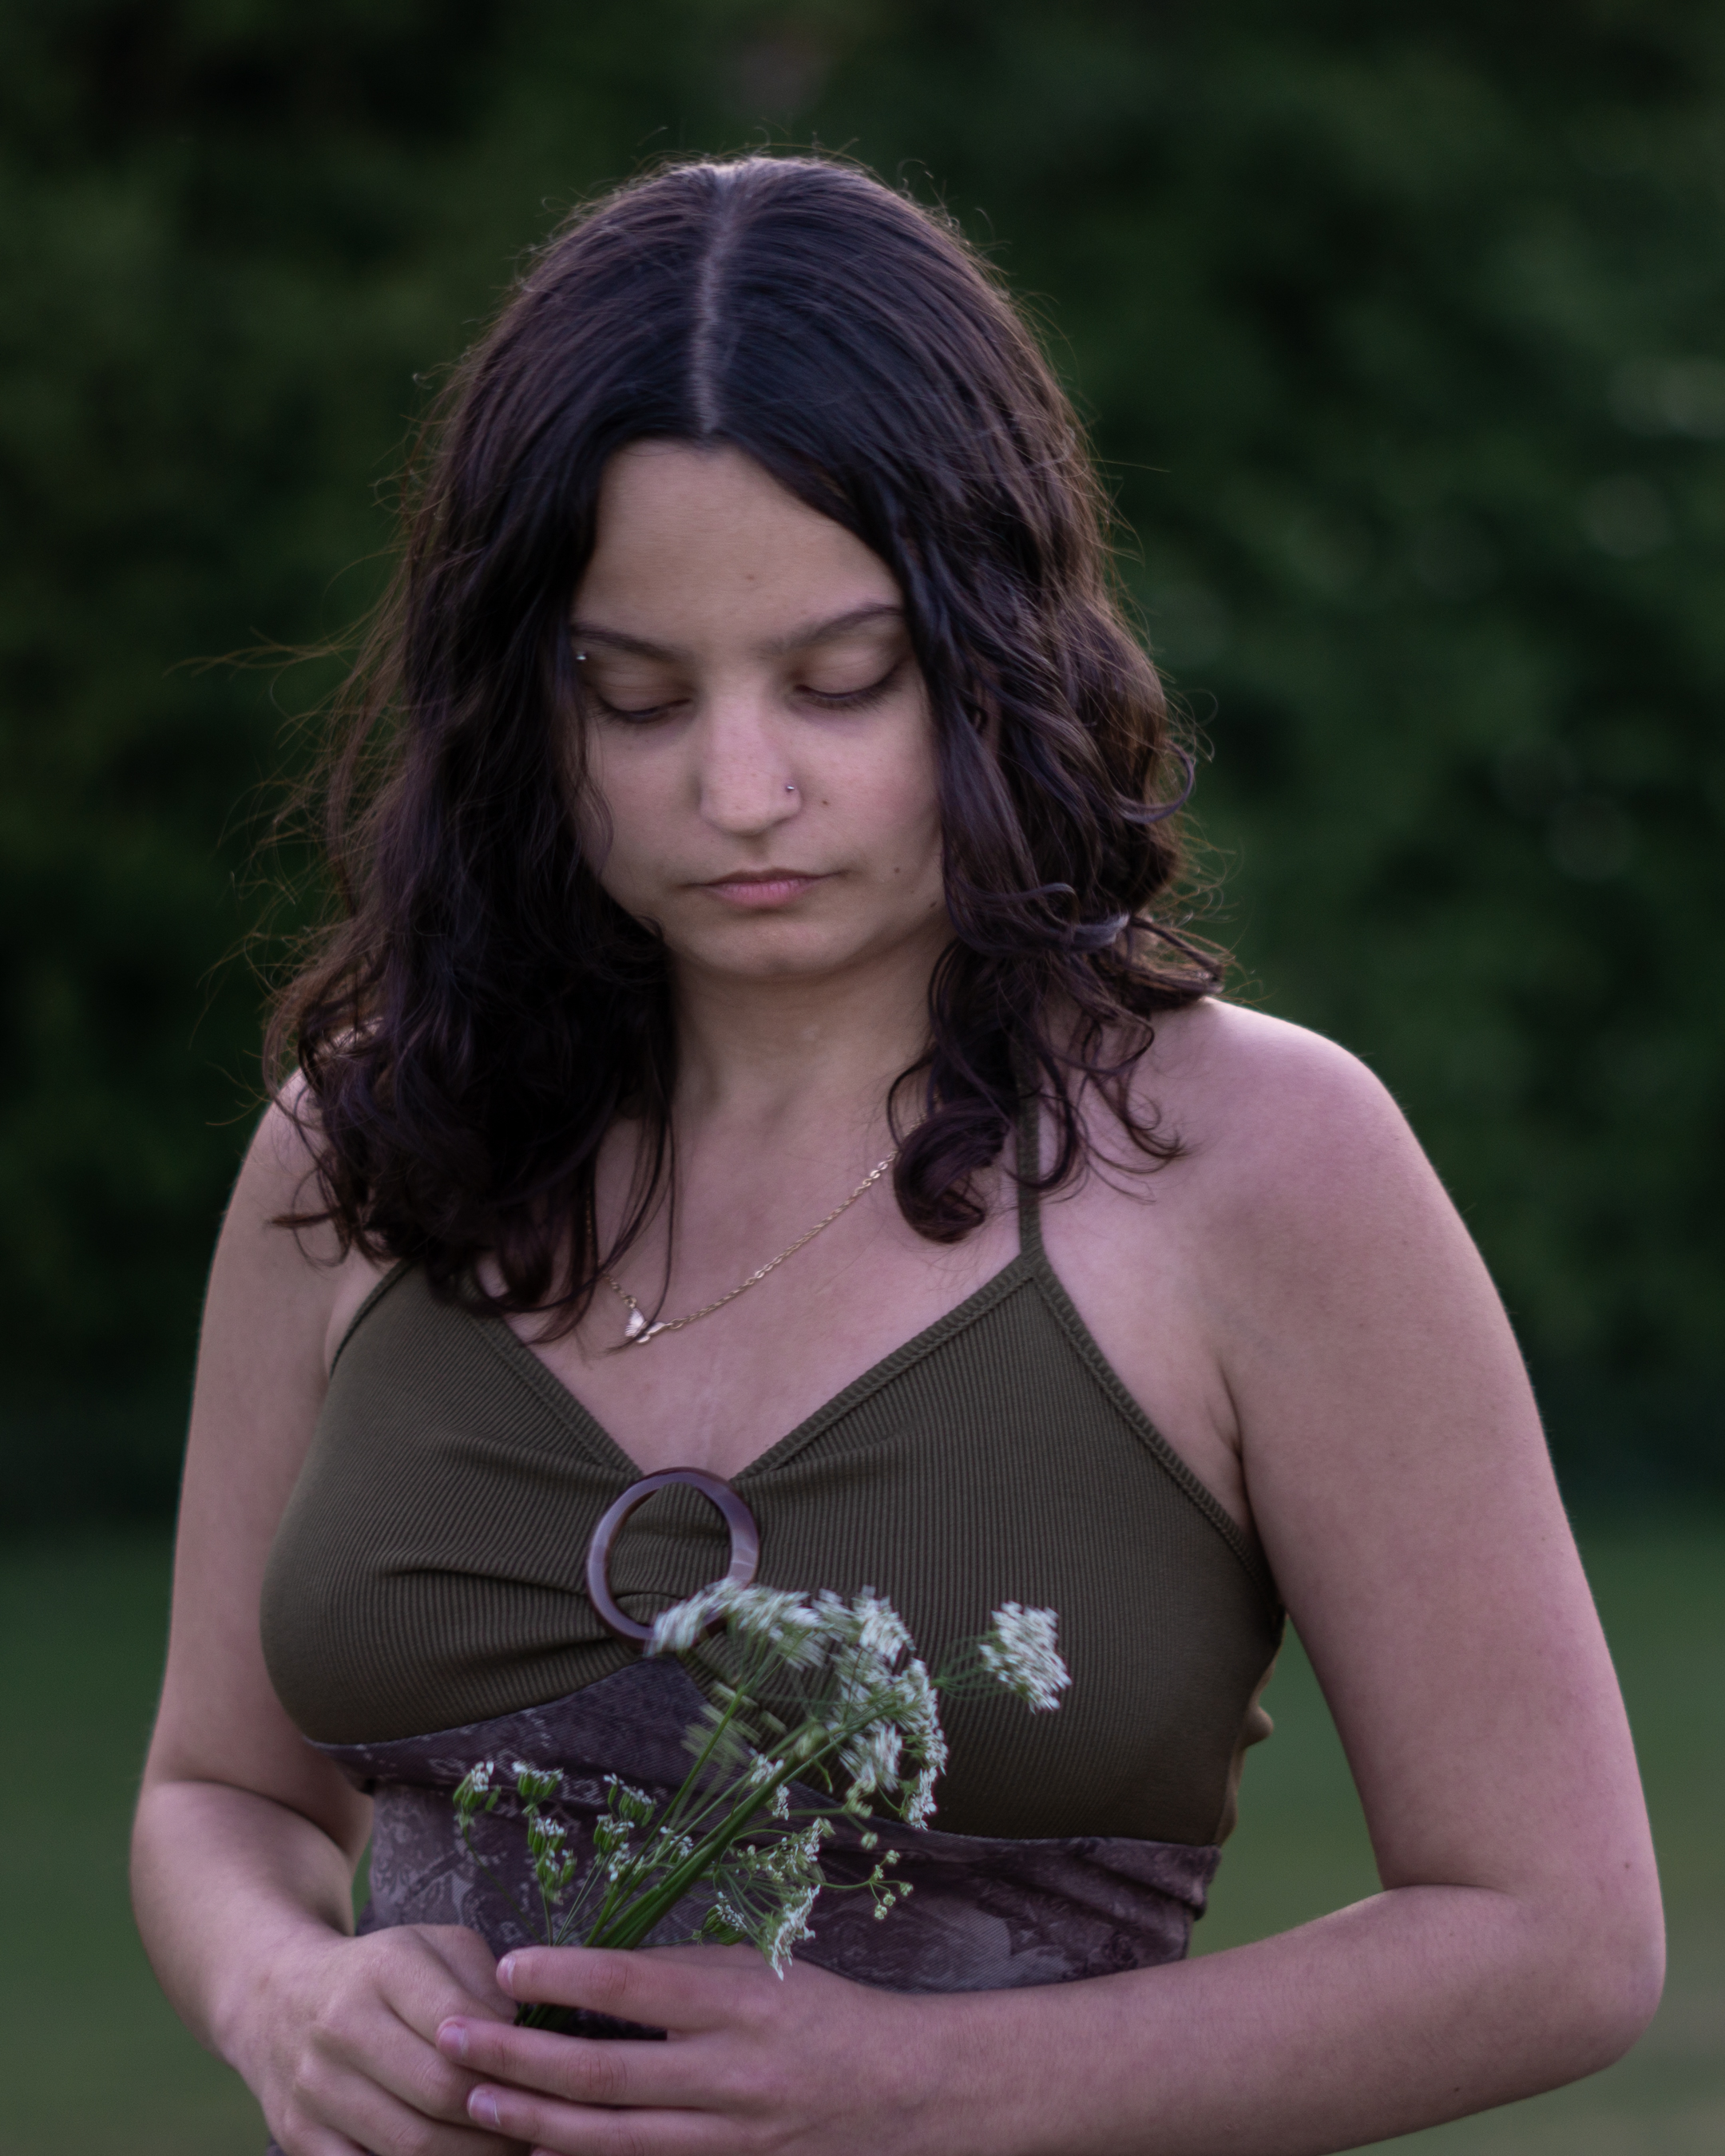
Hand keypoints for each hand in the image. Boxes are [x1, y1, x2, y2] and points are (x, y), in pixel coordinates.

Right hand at [238, 1921, 527, 2155]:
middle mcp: (342, 2025)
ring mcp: (316, 2087)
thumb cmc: (381, 1973)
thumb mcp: (434, 1947)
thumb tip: (524, 2035)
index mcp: (385, 1968)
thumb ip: (484, 1980)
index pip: (463, 2024)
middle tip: (540, 2125)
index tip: (545, 2071)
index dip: (511, 2056)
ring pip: (409, 2145)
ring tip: (511, 2151)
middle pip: (440, 2092)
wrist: (278, 1998)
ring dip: (472, 2155)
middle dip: (500, 2116)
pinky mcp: (299, 2136)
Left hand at [435, 1943, 941, 2154]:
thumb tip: (585, 1974)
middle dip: (520, 2056)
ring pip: (609, 2139)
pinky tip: (533, 2147)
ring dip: (533, 2119)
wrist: (898, 2092)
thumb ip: (674, 1975)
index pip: (634, 1986)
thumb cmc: (818, 2012)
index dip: (566, 1974)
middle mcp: (728, 2075)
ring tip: (475, 2097)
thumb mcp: (754, 1969)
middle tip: (452, 2036)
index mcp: (737, 2004)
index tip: (506, 1963)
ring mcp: (726, 2137)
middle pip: (604, 2073)